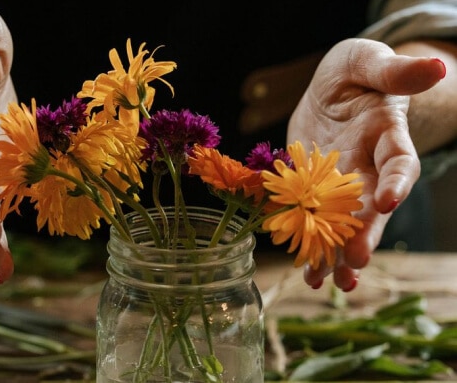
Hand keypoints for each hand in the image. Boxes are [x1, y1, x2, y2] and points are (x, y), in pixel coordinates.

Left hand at [287, 38, 445, 290]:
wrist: (329, 90)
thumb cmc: (353, 71)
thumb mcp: (367, 61)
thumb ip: (394, 71)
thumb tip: (437, 66)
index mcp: (386, 136)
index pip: (399, 162)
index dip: (396, 181)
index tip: (387, 201)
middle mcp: (368, 166)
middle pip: (371, 205)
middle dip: (364, 233)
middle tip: (355, 262)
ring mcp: (341, 183)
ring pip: (346, 222)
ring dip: (338, 252)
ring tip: (331, 282)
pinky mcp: (315, 189)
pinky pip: (316, 220)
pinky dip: (313, 246)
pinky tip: (309, 274)